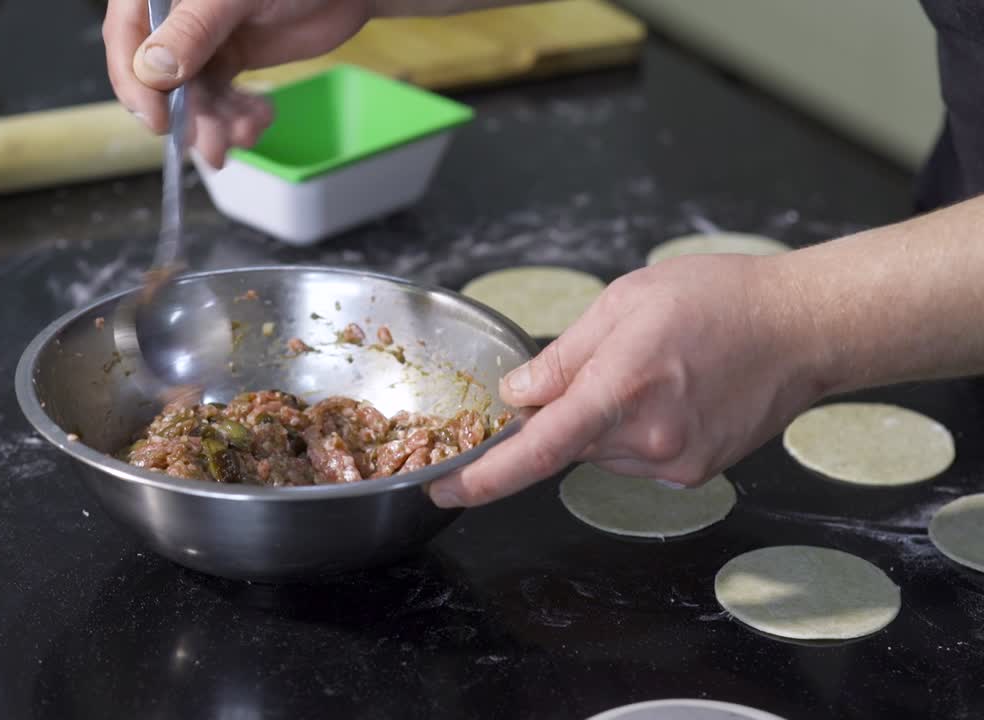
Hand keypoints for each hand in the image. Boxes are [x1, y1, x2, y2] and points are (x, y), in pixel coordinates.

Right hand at [103, 0, 373, 167]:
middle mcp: (173, 14)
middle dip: (189, 115)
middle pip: (158, 76)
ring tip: (245, 134)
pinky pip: (220, 99)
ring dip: (216, 123)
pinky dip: (237, 117)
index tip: (157, 120)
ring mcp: (201, 38)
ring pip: (192, 94)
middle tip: (212, 145)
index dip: (134, 82)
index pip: (125, 35)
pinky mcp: (228, 58)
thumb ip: (193, 30)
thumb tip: (152, 70)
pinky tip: (259, 119)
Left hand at [429, 253, 827, 507]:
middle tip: (604, 363)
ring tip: (653, 370)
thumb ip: (563, 356)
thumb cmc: (721, 300)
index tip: (443, 489)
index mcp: (622, 388)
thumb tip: (517, 397)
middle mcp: (648, 440)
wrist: (805, 328)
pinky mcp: (695, 474)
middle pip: (567, 443)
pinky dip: (635, 431)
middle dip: (564, 412)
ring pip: (600, 451)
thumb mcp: (625, 302)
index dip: (483, 476)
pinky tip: (673, 394)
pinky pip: (636, 458)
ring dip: (603, 420)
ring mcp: (674, 464)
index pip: (535, 448)